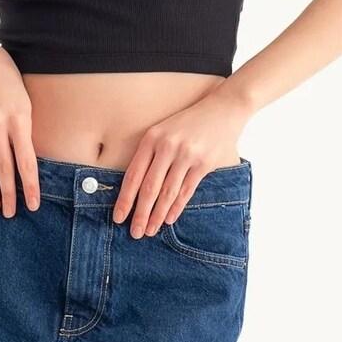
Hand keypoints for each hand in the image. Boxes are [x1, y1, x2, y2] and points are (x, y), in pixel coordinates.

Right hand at [0, 47, 40, 216]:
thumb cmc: (12, 86)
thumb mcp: (26, 104)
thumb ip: (26, 132)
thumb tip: (28, 166)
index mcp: (19, 118)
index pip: (26, 160)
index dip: (31, 185)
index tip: (34, 205)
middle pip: (4, 166)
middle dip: (8, 193)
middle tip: (9, 214)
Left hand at [112, 90, 252, 238]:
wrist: (223, 109)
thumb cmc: (189, 122)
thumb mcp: (163, 130)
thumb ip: (150, 154)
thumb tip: (135, 189)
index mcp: (151, 138)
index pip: (133, 175)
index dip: (125, 199)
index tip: (118, 217)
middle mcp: (167, 146)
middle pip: (149, 188)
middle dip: (140, 213)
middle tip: (134, 233)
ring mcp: (187, 155)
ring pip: (167, 193)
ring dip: (157, 215)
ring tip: (150, 231)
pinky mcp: (204, 163)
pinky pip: (187, 190)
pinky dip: (176, 207)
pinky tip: (169, 219)